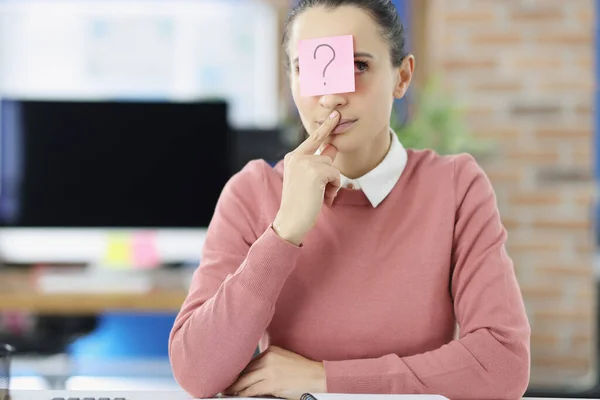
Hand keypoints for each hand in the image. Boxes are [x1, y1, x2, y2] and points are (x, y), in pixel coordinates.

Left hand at [224, 346, 325, 398]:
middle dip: (232, 379)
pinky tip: (238, 395)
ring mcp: (269, 371)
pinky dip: (243, 394)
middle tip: (222, 385)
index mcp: (271, 351)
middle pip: (244, 370)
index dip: (236, 370)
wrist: (317, 377)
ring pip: (245, 381)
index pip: (248, 362)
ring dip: (235, 388)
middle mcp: (268, 358)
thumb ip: (268, 364)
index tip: (228, 375)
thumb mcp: (283, 360)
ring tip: (227, 392)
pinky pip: (252, 390)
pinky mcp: (271, 383)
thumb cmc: (302, 371)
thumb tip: (251, 375)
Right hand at [273, 110, 340, 245]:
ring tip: (318, 195)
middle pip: (327, 156)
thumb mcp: (308, 179)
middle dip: (329, 175)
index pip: (314, 138)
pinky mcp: (315, 171)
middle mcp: (297, 156)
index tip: (336, 115)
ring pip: (332, 166)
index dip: (326, 127)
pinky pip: (336, 175)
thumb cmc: (300, 203)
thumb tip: (332, 147)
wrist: (291, 221)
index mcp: (293, 156)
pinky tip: (322, 197)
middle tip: (317, 192)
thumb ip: (319, 162)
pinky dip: (333, 188)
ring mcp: (305, 163)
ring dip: (331, 183)